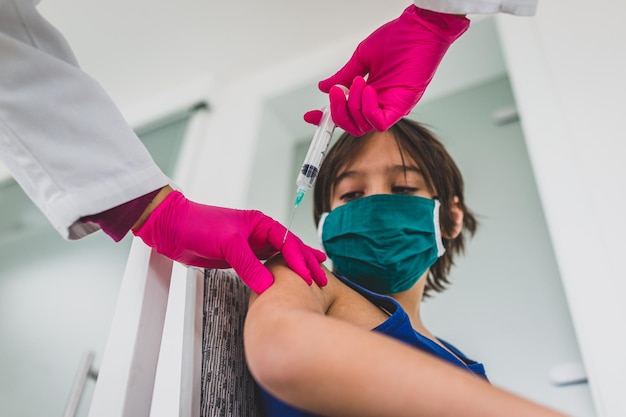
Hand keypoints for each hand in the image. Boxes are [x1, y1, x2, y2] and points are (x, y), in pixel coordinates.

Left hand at [133, 190, 326, 293]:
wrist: (172, 228)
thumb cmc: (198, 224)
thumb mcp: (227, 243)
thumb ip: (248, 264)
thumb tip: (267, 284)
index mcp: (260, 223)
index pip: (287, 242)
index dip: (300, 259)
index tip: (309, 276)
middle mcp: (258, 234)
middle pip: (290, 249)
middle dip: (306, 263)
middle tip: (321, 278)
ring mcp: (250, 247)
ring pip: (280, 258)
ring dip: (296, 267)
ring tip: (314, 274)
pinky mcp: (240, 258)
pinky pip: (264, 267)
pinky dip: (277, 273)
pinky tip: (284, 279)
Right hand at [304, 5, 468, 135]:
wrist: (421, 27)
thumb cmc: (399, 38)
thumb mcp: (363, 58)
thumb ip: (343, 75)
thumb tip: (324, 87)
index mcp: (370, 94)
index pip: (347, 114)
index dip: (327, 118)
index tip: (311, 115)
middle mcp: (380, 104)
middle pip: (352, 126)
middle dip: (338, 113)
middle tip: (335, 93)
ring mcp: (390, 107)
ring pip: (362, 127)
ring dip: (352, 106)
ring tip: (356, 82)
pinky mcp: (401, 107)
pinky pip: (379, 123)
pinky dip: (367, 110)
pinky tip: (367, 90)